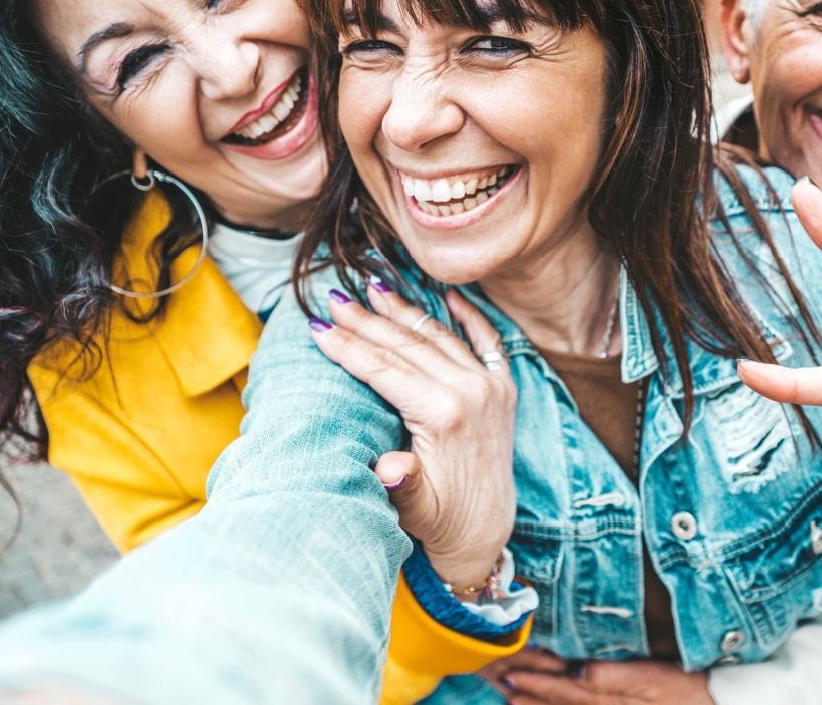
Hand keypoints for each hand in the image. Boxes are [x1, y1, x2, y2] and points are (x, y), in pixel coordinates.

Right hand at [311, 282, 516, 588]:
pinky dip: (468, 316)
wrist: (485, 531)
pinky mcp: (504, 388)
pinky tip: (448, 296)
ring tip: (373, 288)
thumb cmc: (440, 519)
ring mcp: (491, 385)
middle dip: (365, 320)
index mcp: (444, 413)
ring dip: (403, 311)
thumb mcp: (415, 507)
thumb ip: (403, 483)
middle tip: (333, 298)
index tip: (317, 327)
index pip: (384, 367)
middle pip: (406, 344)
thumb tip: (390, 468)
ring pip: (438, 335)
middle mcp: (471, 390)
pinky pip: (487, 340)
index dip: (347, 347)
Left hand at [481, 650, 713, 704]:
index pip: (569, 689)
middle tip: (503, 683)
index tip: (514, 672)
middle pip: (565, 703)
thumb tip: (581, 671)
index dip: (540, 682)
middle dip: (532, 694)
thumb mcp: (656, 678)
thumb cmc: (688, 687)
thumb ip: (617, 677)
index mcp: (615, 698)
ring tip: (512, 699)